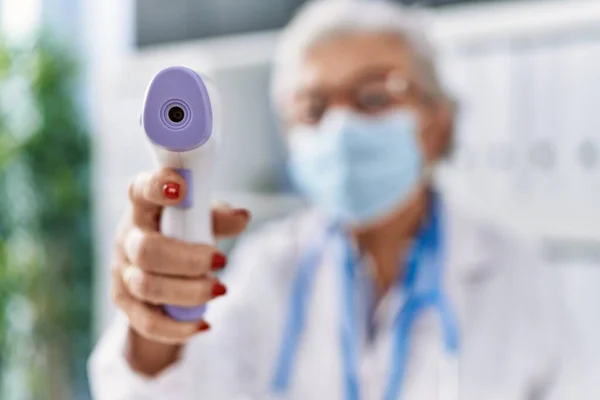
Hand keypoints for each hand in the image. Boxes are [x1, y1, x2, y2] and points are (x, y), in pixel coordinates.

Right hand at [110, 168, 249, 373]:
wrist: (158, 267)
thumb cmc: (183, 231)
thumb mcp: (200, 218)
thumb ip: (217, 216)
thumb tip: (242, 217)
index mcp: (143, 208)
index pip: (140, 191)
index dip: (156, 188)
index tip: (181, 189)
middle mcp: (127, 238)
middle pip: (147, 250)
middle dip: (188, 259)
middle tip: (222, 262)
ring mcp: (122, 272)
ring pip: (147, 287)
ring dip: (189, 292)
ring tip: (220, 289)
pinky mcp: (125, 303)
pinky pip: (147, 323)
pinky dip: (178, 328)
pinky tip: (204, 324)